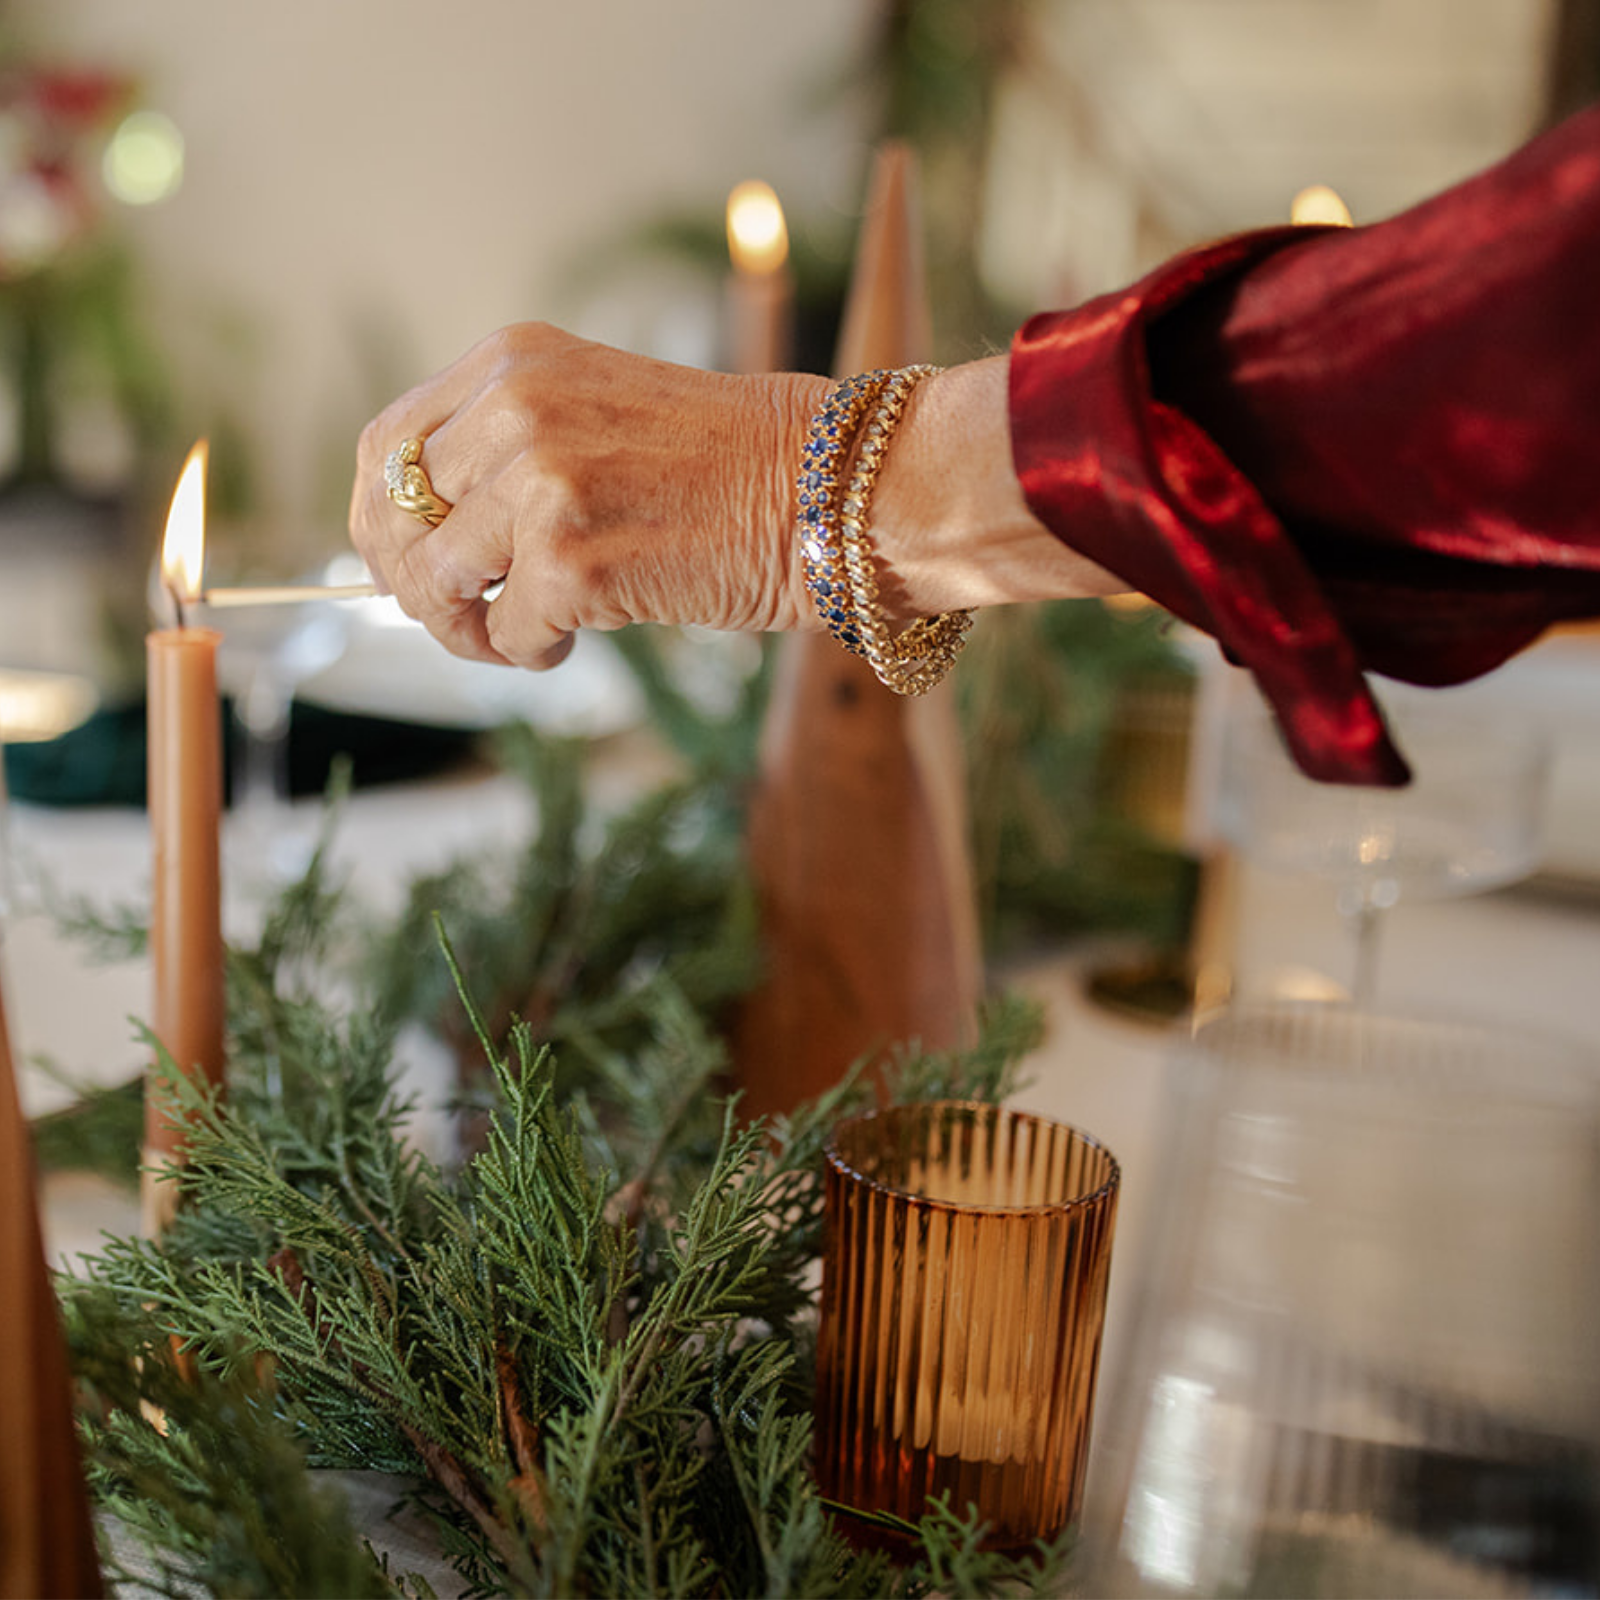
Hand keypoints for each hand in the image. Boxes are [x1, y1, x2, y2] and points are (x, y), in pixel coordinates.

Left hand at [349, 322, 829, 668]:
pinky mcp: (571, 559)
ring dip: (470, 628)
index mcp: (511, 362)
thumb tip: (414, 540)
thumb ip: (505, 449)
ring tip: (527, 632)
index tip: (404, 567)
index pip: (387, 446)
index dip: (380, 522)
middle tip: (464, 620)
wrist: (821, 487)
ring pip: (439, 582)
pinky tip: (580, 636)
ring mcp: (541, 482)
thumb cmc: (722, 464)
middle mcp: (514, 409)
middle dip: (418, 589)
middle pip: (396, 520)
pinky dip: (534, 651)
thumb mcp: (592, 413)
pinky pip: (507, 632)